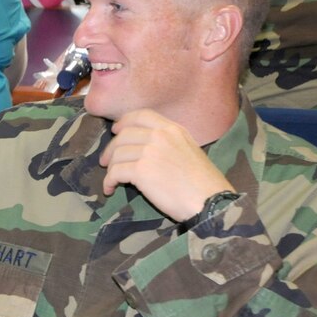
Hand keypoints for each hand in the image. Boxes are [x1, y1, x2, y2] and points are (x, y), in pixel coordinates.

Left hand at [99, 109, 234, 220]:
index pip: (141, 115)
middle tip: (106, 161)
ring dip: (110, 167)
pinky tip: (110, 188)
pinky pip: (115, 172)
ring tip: (111, 179)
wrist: (210, 201)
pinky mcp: (141, 170)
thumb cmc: (204, 183)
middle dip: (111, 148)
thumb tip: (143, 145)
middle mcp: (160, 136)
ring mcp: (149, 151)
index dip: (124, 122)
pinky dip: (109, 181)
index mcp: (173, 129)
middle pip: (124, 135)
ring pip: (117, 153)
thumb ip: (168, 142)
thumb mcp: (189, 150)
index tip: (116, 131)